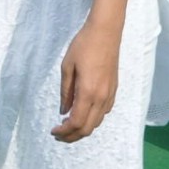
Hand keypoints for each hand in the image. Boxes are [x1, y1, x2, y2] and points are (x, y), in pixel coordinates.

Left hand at [51, 21, 120, 142]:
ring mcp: (110, 95)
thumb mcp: (67, 66)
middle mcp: (101, 98)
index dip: (64, 131)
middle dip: (72, 136)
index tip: (54, 131)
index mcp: (88, 92)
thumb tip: (64, 111)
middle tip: (58, 135)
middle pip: (88, 128)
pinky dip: (91, 119)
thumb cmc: (83, 46)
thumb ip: (66, 91)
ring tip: (68, 126)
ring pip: (97, 122)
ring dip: (82, 129)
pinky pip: (103, 113)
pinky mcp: (114, 90)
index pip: (76, 122)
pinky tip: (82, 113)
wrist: (106, 32)